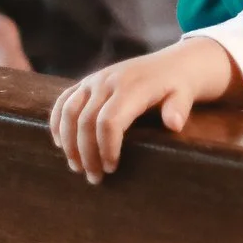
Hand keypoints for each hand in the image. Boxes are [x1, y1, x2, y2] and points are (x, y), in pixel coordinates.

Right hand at [49, 37, 237, 182]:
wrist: (172, 65)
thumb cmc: (178, 87)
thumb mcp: (185, 95)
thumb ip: (179, 108)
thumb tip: (174, 125)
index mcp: (131, 87)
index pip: (109, 121)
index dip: (106, 148)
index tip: (112, 168)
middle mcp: (108, 82)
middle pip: (86, 121)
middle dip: (86, 153)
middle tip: (94, 177)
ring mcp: (94, 80)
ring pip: (69, 111)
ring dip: (68, 142)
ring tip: (77, 166)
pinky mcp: (86, 82)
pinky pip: (63, 101)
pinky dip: (57, 122)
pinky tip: (60, 143)